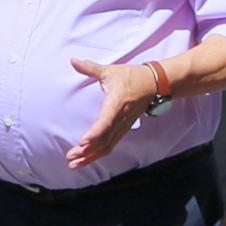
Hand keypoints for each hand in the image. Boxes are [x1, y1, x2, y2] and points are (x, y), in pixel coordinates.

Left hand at [63, 57, 163, 172]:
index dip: (95, 133)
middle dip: (87, 151)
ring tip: (75, 164)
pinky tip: (87, 159)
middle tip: (71, 158)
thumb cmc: (131, 76)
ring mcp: (124, 126)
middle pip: (104, 139)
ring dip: (91, 156)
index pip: (105, 121)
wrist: (155, 84)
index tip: (83, 142)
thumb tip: (73, 60)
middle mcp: (121, 118)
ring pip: (107, 145)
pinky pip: (111, 144)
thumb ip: (91, 68)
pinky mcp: (124, 129)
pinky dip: (99, 153)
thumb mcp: (110, 71)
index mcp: (117, 103)